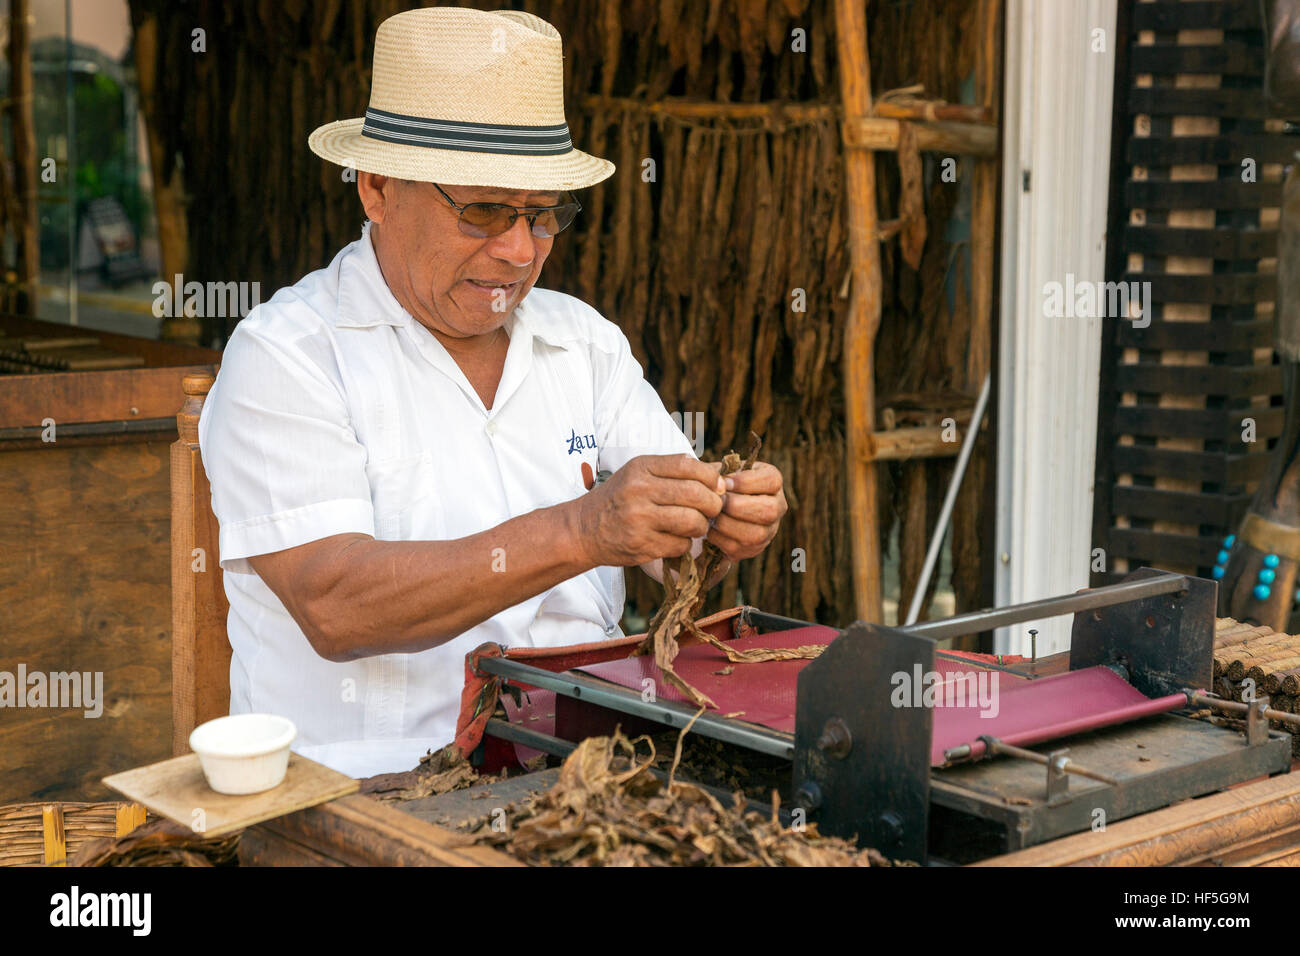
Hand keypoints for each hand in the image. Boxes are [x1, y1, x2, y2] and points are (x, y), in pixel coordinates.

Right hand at [574, 454, 724, 566]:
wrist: (584, 529)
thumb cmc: (619, 498)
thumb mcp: (640, 474)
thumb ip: (676, 470)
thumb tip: (718, 469)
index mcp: (641, 468)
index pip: (687, 465)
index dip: (710, 477)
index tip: (717, 486)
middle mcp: (639, 491)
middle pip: (695, 494)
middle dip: (713, 504)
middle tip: (713, 510)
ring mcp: (640, 519)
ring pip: (692, 521)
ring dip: (701, 526)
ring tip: (696, 526)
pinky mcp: (641, 545)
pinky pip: (680, 544)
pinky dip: (685, 544)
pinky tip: (676, 539)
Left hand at [705, 460, 786, 560]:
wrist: (719, 506)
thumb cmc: (723, 484)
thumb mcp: (725, 470)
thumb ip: (723, 473)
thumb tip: (720, 484)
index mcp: (773, 481)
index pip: (771, 481)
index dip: (746, 482)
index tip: (725, 483)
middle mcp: (778, 507)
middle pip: (769, 511)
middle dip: (737, 506)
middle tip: (718, 502)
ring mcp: (769, 531)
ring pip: (755, 534)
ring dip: (727, 524)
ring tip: (712, 515)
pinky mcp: (754, 549)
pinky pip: (738, 547)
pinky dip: (719, 538)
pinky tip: (711, 527)